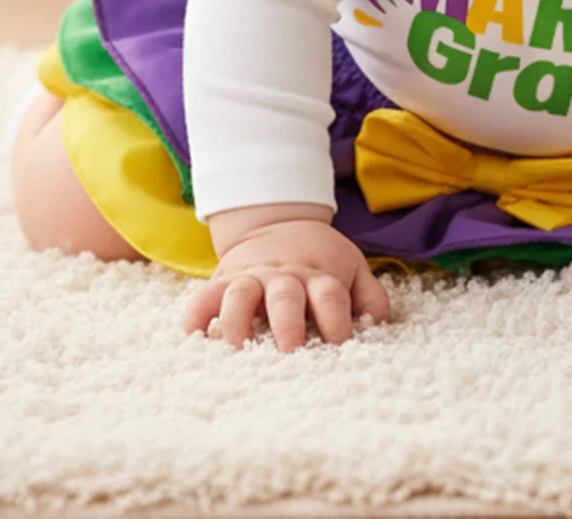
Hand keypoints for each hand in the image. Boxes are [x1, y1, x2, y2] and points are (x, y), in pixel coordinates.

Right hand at [181, 218, 391, 350]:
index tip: (340, 346)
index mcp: (319, 275)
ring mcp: (252, 278)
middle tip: (291, 351)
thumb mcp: (351, 266)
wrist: (277, 220)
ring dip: (239, 321)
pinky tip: (192, 334)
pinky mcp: (223, 281)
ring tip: (238, 347)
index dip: (337, 321)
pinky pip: (204, 296)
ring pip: (241, 295)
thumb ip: (370, 296)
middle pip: (287, 297)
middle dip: (288, 324)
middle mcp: (285, 277)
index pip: (331, 296)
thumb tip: (379, 326)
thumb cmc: (319, 257)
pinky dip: (196, 314)